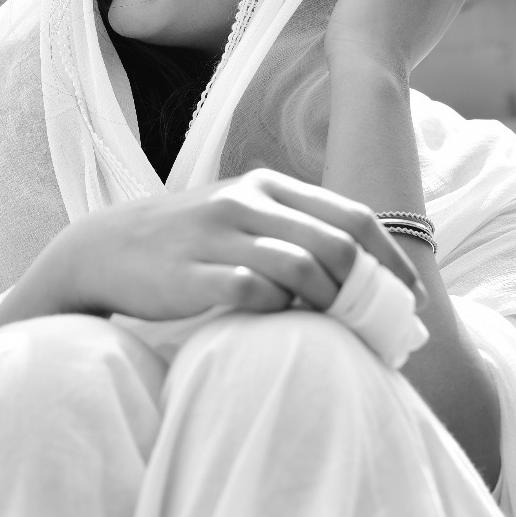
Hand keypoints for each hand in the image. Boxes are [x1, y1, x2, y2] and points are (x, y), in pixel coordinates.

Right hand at [42, 168, 424, 322]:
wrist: (105, 249)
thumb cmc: (188, 242)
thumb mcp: (241, 217)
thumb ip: (295, 232)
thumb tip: (368, 275)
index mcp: (268, 185)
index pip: (354, 216)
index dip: (391, 262)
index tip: (411, 300)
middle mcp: (246, 202)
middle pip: (337, 244)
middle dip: (368, 292)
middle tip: (378, 328)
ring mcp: (217, 236)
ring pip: (302, 268)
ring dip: (329, 306)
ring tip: (333, 330)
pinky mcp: (192, 274)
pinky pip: (255, 294)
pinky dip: (279, 313)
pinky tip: (280, 325)